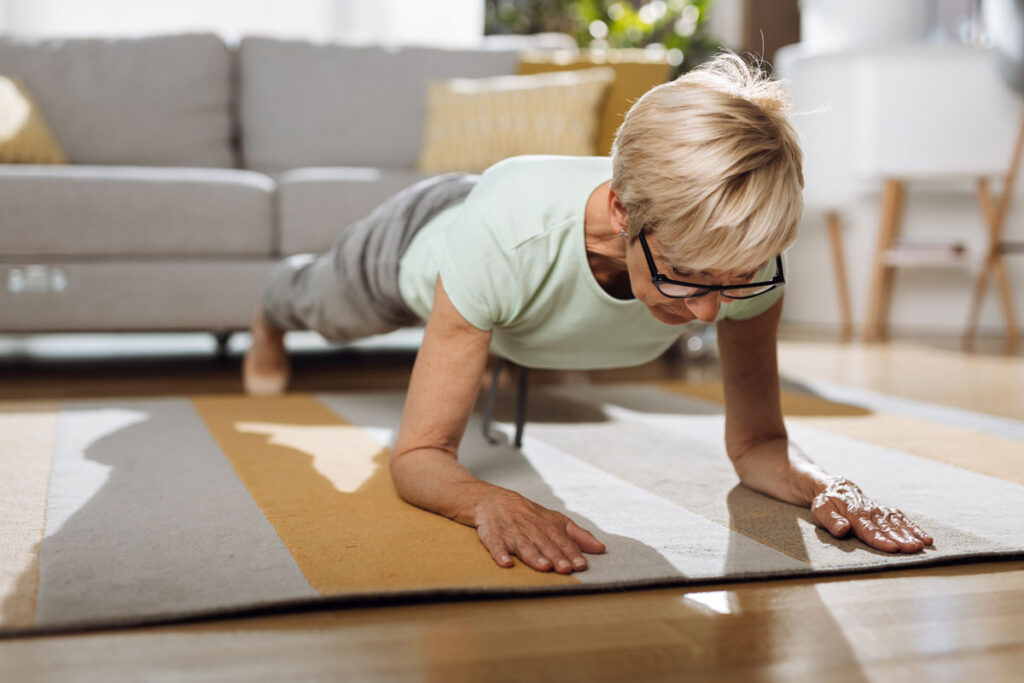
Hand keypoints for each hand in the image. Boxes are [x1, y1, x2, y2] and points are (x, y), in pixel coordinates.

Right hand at [474, 490, 605, 572]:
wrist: (495, 501)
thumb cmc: (531, 515)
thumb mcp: (558, 521)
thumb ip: (579, 536)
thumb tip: (601, 548)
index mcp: (549, 528)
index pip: (563, 542)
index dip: (572, 554)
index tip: (581, 565)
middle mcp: (532, 530)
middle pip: (546, 545)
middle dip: (556, 557)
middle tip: (565, 569)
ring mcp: (512, 533)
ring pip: (525, 546)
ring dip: (534, 557)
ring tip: (544, 567)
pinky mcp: (493, 536)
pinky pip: (496, 545)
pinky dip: (499, 554)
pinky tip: (506, 563)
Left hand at [811, 477, 933, 552]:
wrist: (835, 487)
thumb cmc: (827, 503)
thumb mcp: (821, 510)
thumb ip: (832, 521)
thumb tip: (843, 529)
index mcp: (853, 512)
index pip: (867, 528)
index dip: (879, 539)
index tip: (892, 548)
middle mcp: (870, 511)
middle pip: (886, 527)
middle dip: (900, 538)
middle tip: (913, 549)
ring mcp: (880, 510)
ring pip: (897, 522)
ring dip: (910, 534)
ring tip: (922, 546)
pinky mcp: (886, 511)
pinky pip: (902, 519)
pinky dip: (914, 527)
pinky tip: (926, 538)